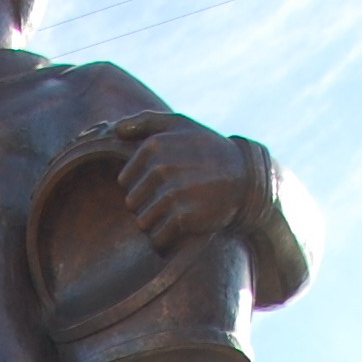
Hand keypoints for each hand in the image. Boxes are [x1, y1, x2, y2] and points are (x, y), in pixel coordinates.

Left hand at [116, 114, 250, 250]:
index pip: (124, 181)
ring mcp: (171, 193)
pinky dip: (167, 240)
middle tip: (174, 198)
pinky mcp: (182, 217)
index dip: (142, 186)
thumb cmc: (207, 149)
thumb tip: (115, 129)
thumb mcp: (180, 124)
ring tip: (178, 213)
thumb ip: (146, 122)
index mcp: (154, 145)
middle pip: (132, 204)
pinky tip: (182, 228)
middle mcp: (160, 167)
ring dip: (158, 224)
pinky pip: (157, 239)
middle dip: (148, 205)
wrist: (245, 177)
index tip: (165, 181)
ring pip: (142, 223)